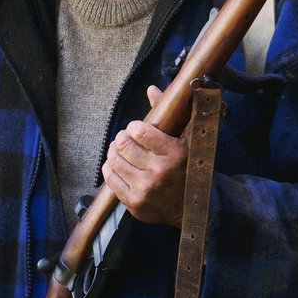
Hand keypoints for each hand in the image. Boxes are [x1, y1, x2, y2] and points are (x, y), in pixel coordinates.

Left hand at [101, 84, 188, 227]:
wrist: (188, 208)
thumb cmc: (184, 169)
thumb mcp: (185, 140)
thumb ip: (170, 114)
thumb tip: (151, 89)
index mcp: (175, 153)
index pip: (139, 130)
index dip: (133, 127)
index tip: (137, 130)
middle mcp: (160, 172)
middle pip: (122, 144)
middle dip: (121, 138)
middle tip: (125, 140)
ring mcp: (146, 189)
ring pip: (113, 160)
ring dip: (114, 152)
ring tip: (120, 152)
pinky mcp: (134, 203)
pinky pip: (110, 178)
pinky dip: (110, 168)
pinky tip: (117, 166)